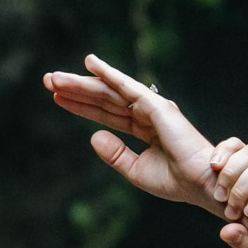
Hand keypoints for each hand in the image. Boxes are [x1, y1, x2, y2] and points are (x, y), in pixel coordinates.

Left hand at [42, 54, 220, 213]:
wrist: (199, 184)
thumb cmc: (176, 181)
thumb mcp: (136, 170)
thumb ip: (116, 154)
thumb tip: (94, 135)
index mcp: (145, 129)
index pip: (107, 114)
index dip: (82, 106)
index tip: (57, 99)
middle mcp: (148, 114)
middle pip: (104, 99)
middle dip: (77, 89)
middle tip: (48, 81)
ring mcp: (152, 108)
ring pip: (110, 91)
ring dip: (82, 82)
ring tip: (55, 77)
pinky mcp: (156, 106)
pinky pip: (127, 87)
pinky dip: (109, 73)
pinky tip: (90, 63)